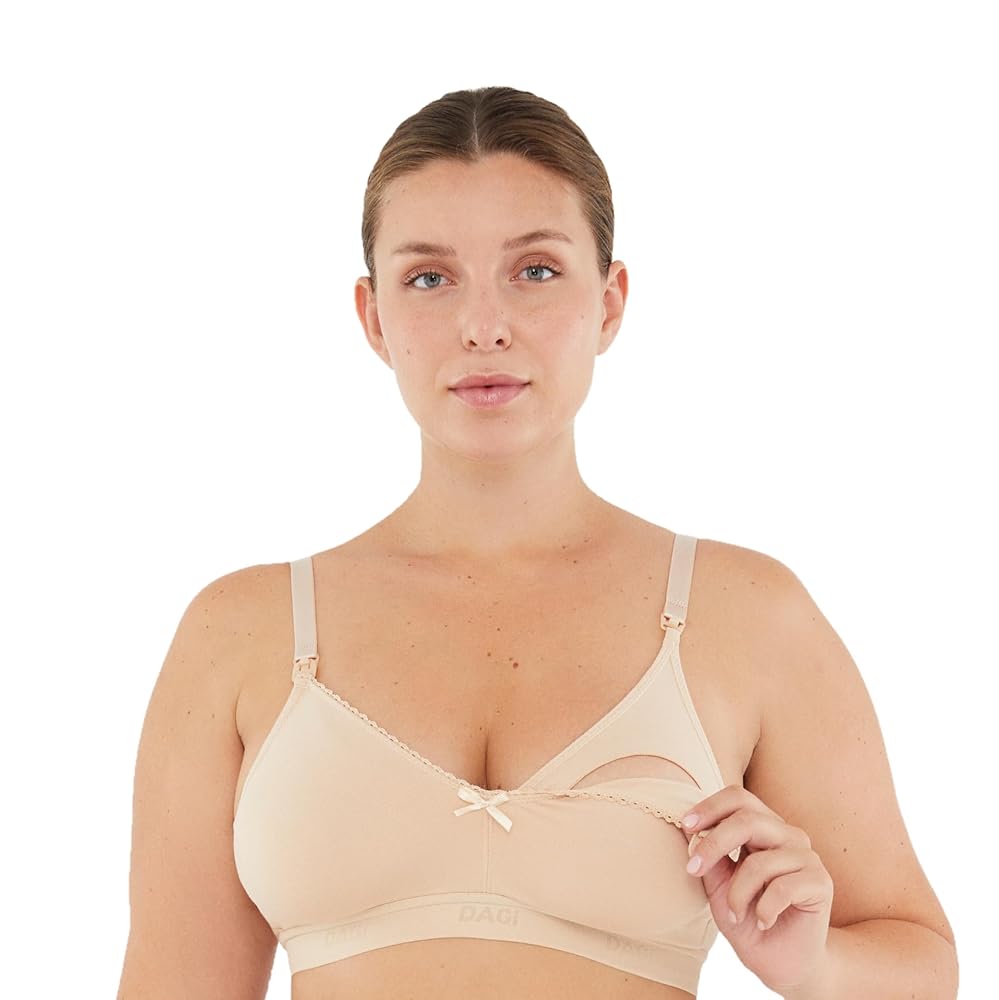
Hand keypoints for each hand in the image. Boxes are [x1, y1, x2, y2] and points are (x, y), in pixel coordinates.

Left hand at [681, 784, 833, 994]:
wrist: (781, 962)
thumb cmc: (746, 917)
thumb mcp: (717, 886)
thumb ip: (708, 856)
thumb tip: (686, 826)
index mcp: (763, 827)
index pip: (739, 798)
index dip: (710, 807)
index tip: (686, 826)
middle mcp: (786, 835)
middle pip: (747, 819)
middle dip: (714, 843)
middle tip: (693, 869)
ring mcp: (806, 857)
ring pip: (760, 861)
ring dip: (737, 893)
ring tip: (734, 914)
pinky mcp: (819, 882)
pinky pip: (782, 888)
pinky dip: (763, 909)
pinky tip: (762, 921)